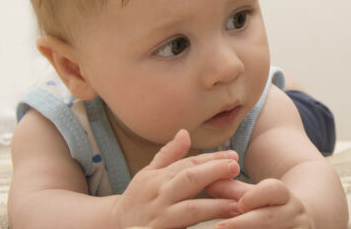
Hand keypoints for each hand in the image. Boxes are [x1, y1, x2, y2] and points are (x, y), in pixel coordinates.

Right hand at [108, 129, 241, 227]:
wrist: (112, 227)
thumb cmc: (137, 199)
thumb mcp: (148, 175)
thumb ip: (168, 155)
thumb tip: (184, 132)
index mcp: (158, 178)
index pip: (189, 164)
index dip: (213, 159)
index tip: (234, 156)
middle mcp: (158, 196)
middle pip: (189, 179)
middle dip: (214, 172)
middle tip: (236, 167)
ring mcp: (159, 218)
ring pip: (190, 210)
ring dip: (216, 206)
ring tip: (238, 205)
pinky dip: (201, 227)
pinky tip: (220, 227)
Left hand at [208, 178, 313, 228]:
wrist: (300, 222)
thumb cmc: (268, 209)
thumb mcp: (254, 197)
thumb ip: (230, 190)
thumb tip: (206, 180)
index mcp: (285, 196)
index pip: (273, 190)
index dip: (255, 197)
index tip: (239, 205)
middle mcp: (295, 214)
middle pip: (269, 218)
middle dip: (243, 224)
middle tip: (219, 228)